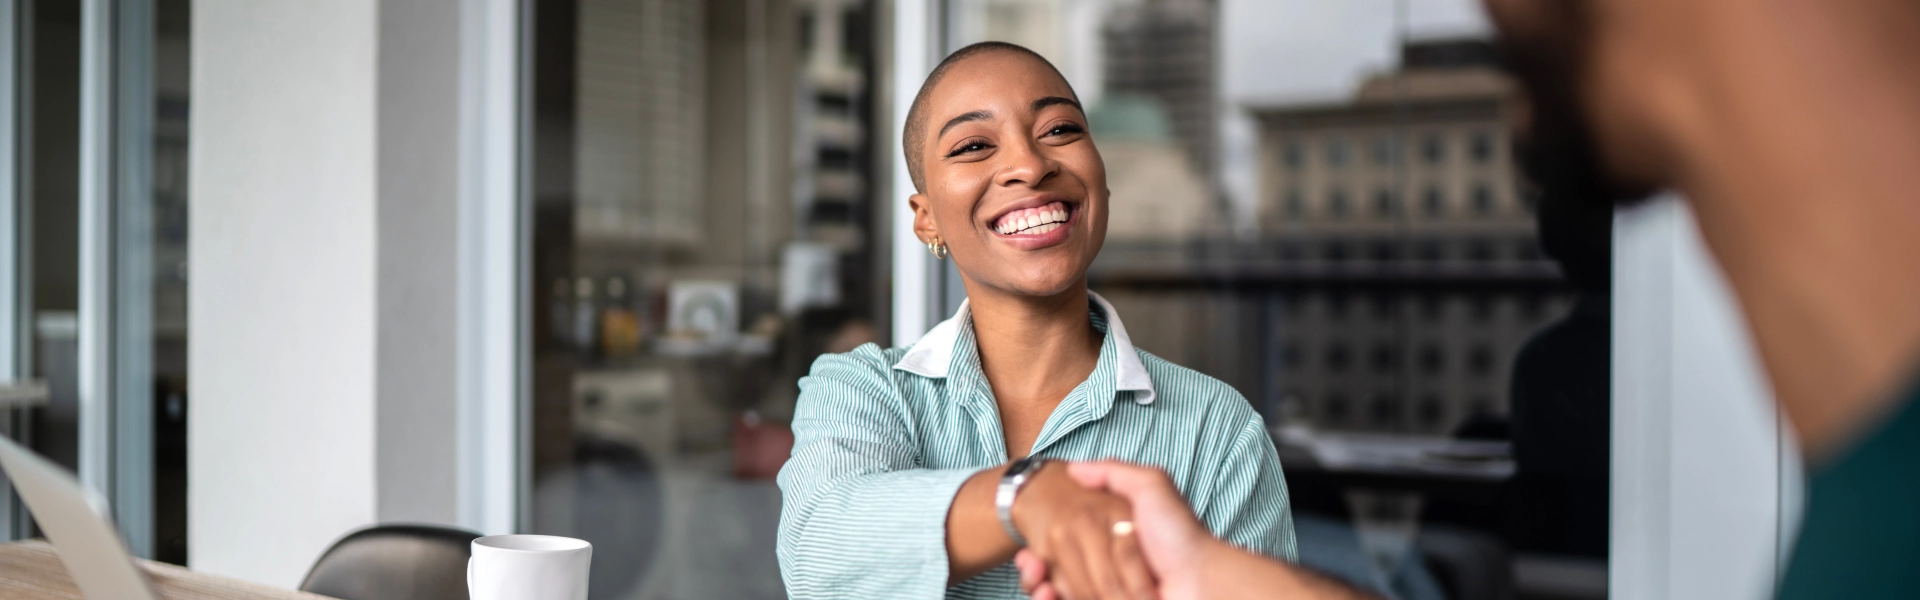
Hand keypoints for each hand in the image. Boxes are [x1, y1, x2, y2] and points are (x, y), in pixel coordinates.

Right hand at [1018, 461, 1218, 599]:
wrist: (1202, 580)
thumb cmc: (1180, 534)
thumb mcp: (1152, 486)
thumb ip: (1114, 472)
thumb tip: (1074, 468)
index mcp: (1107, 545)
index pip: (1060, 548)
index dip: (1039, 550)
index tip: (1030, 551)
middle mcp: (1105, 572)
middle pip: (1053, 575)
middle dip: (1035, 572)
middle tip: (1031, 565)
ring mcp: (1106, 594)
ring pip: (1059, 594)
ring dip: (1040, 591)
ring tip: (1040, 585)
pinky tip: (1049, 595)